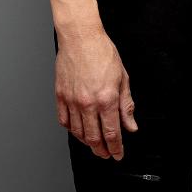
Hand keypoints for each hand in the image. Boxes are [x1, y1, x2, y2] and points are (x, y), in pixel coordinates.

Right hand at [55, 28, 138, 159]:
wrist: (80, 36)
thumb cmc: (102, 51)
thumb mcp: (122, 77)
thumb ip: (126, 104)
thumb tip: (131, 125)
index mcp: (106, 98)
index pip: (112, 134)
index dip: (116, 148)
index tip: (118, 154)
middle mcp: (88, 103)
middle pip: (94, 138)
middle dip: (102, 150)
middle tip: (106, 154)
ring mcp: (72, 100)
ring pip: (78, 133)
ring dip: (87, 143)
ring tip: (94, 144)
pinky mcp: (60, 96)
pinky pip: (64, 121)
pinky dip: (72, 130)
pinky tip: (78, 130)